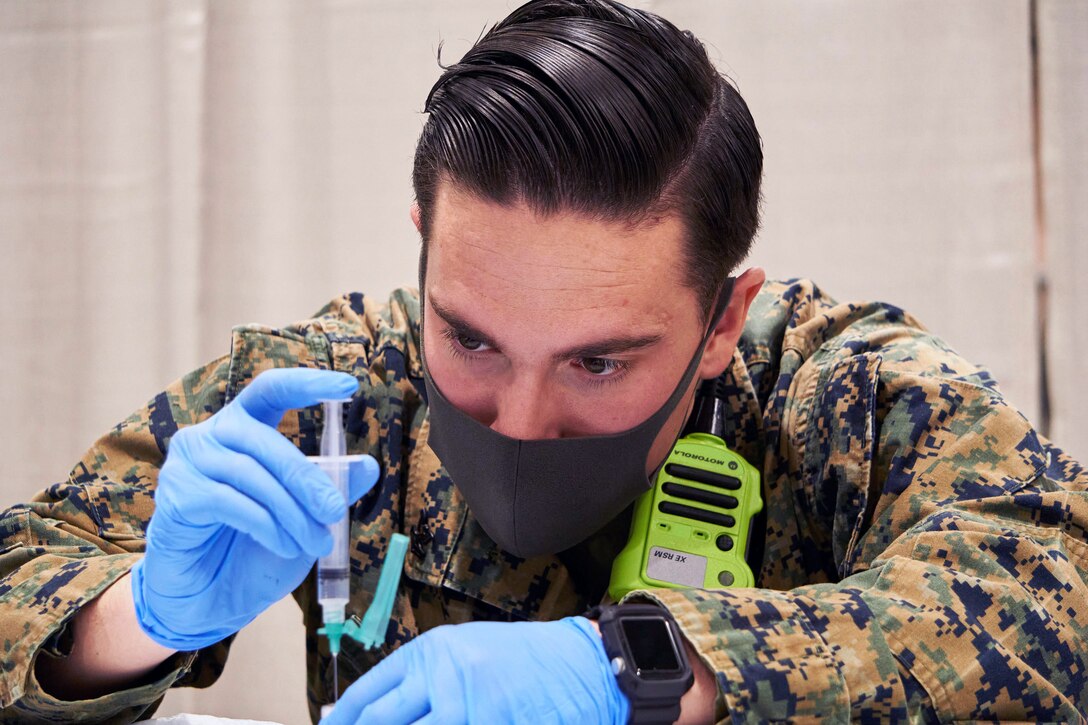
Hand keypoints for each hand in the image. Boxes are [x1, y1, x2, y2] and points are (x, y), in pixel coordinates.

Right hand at [131, 367, 379, 650]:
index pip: (270, 390)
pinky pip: (227, 501)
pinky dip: (265, 525)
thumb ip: (330, 489)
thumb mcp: (305, 518)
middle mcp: (210, 436)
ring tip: (315, 542)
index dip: (306, 383)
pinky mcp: (175, 495)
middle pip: (265, 439)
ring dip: (290, 512)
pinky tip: (284, 545)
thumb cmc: (256, 551)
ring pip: (250, 474)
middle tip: (335, 512)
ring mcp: (187, 463)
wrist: (213, 601)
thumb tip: (369, 464)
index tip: (348, 386)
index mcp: (243, 429)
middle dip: (306, 478)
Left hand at [321, 617, 628, 724]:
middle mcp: (443, 678)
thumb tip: (368, 712)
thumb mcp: (466, 654)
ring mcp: (467, 709)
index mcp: (432, 652)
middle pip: (381, 722)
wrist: (583, 665)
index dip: (343, 721)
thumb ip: (422, 681)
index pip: (368, 693)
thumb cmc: (526, 661)